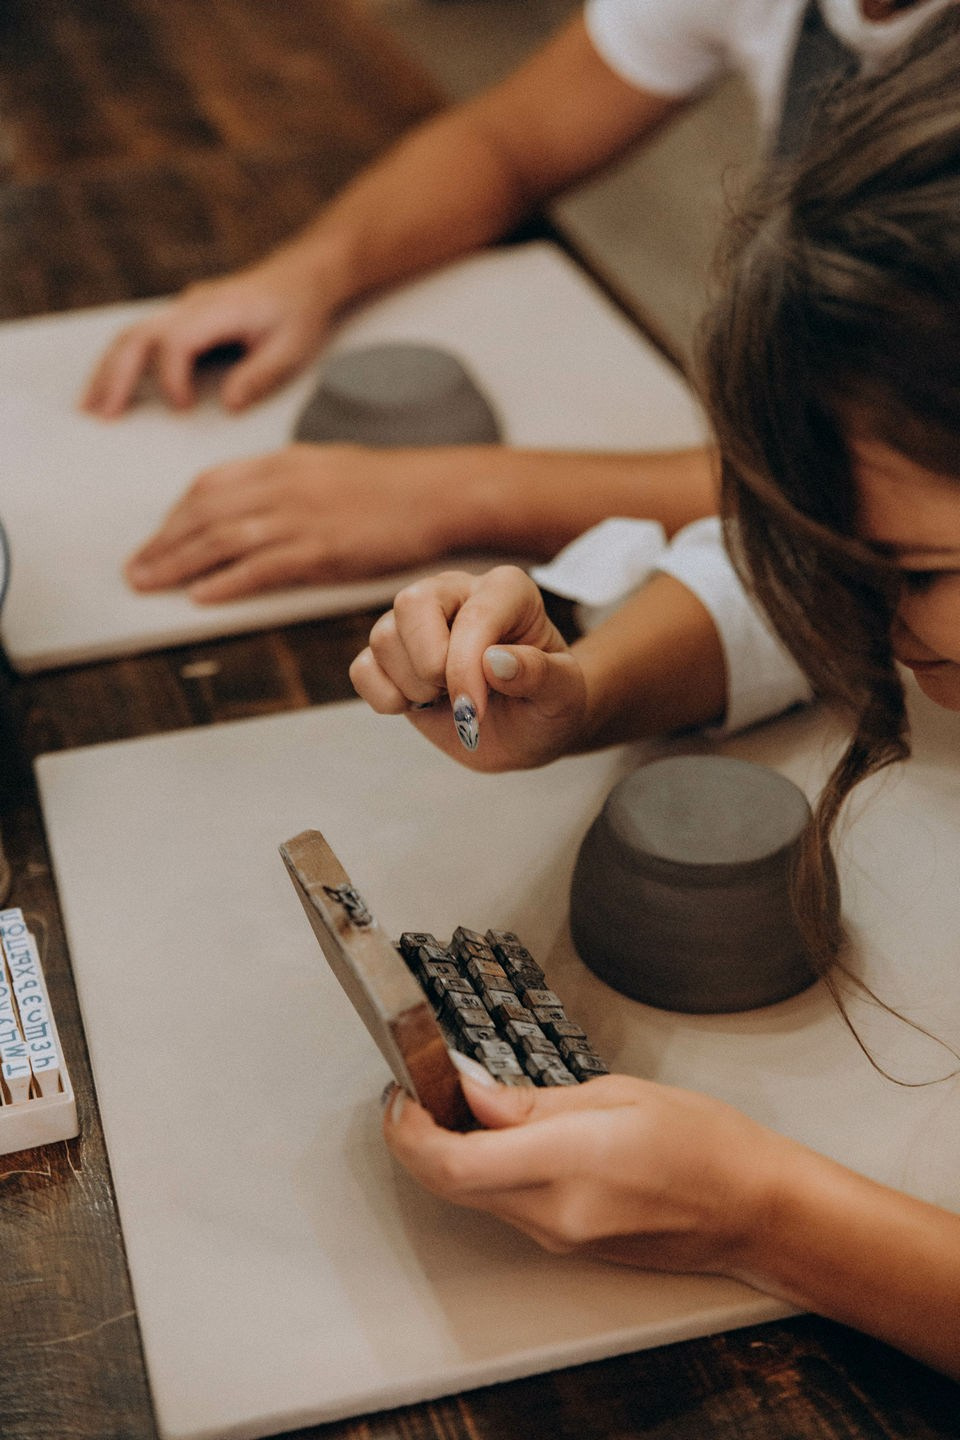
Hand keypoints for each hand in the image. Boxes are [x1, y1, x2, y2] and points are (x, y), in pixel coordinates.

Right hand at [80, 245, 332, 416]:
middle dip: (116, 375)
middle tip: (101, 415)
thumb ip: (260, 377)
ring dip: (110, 370)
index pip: (176, 340)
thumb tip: (228, 405)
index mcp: (219, 310)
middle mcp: (193, 305)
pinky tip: (113, 387)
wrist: (305, 276)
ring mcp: (185, 309)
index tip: (183, 408)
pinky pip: (144, 337)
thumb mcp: (292, 349)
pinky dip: (123, 362)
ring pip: (133, 334)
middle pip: (139, 334)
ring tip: (92, 407)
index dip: (172, 377)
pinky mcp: (185, 319)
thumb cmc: (300, 312)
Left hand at [124, 443, 471, 601]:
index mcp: (282, 464)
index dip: (176, 514)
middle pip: (204, 515)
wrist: (437, 493)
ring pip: (221, 541)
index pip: (210, 486)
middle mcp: (282, 487)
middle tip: (136, 569)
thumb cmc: (392, 486)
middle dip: (163, 543)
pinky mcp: (321, 551)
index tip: (159, 537)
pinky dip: (225, 582)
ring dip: (178, 565)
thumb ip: (286, 482)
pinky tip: (201, 596)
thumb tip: (254, 501)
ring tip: (150, 585)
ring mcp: (300, 518)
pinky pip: (260, 569)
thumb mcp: (327, 467)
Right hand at [349, 566, 588, 770]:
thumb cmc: (549, 704)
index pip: (472, 615)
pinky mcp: (391, 655)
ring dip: (413, 688)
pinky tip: (419, 705)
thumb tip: (496, 661)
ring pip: (383, 638)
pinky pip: (363, 669)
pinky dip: (385, 698)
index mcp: (505, 590)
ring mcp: (418, 622)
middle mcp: (455, 592)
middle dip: (431, 667)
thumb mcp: (564, 696)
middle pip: (411, 605)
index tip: (477, 713)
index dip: (465, 669)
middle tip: (463, 699)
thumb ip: (541, 676)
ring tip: (447, 700)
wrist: (528, 730)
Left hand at [383, 1066, 777, 1275]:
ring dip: (447, 1151)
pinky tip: (496, 1132)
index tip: (402, 1091)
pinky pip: (503, 1205)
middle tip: (417, 1086)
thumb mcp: (619, 1094)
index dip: (409, 1130)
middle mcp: (555, 1213)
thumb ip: (534, 1101)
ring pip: (472, 1196)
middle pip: (449, 1185)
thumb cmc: (706, 1143)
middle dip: (417, 1136)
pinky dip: (483, 1168)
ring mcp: (559, 1237)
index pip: (454, 1163)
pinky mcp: (566, 1245)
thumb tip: (470, 1090)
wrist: (754, 1209)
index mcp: (569, 1164)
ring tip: (456, 1099)